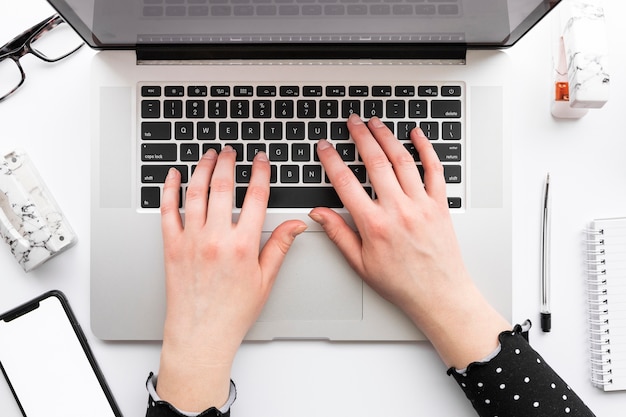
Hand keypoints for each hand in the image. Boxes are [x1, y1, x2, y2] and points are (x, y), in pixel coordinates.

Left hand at [157, 147, 305, 411]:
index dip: (260, 173)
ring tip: (208, 155)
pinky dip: (169, 190)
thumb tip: (296, 225)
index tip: (260, 160)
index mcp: (242, 245)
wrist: (201, 333)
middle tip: (231, 151)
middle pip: (223, 187)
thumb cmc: (233, 312)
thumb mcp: (265, 280)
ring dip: (202, 169)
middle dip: (228, 162)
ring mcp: (191, 240)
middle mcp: (216, 237)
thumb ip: (279, 247)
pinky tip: (172, 176)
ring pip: (196, 193)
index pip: (256, 197)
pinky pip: (167, 211)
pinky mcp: (171, 246)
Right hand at [312, 114, 509, 367]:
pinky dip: (426, 149)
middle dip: (360, 137)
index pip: (345, 183)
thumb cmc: (401, 283)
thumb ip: (338, 234)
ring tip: (375, 122)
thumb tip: (318, 214)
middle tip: (351, 122)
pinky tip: (417, 135)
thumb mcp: (360, 264)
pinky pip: (434, 170)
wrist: (439, 294)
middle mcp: (398, 210)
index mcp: (374, 225)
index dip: (331, 161)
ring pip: (402, 160)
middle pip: (375, 162)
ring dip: (387, 137)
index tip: (324, 147)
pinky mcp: (440, 205)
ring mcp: (421, 204)